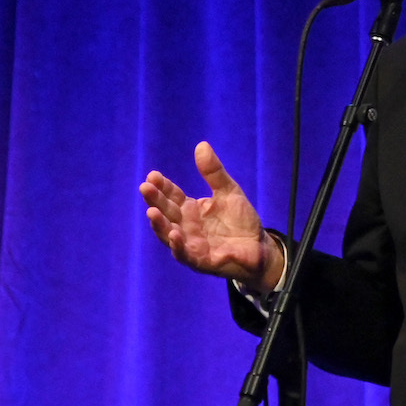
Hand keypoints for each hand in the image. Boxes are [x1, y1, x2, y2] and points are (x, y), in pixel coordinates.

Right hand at [139, 141, 283, 292]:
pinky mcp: (201, 260)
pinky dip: (178, 246)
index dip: (161, 187)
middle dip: (155, 201)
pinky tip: (173, 235)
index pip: (171, 196)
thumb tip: (201, 145)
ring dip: (159, 224)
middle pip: (166, 213)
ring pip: (168, 235)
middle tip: (145, 187)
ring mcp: (191, 244)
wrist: (260, 247)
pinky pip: (185, 255)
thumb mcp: (229, 191)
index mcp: (190, 210)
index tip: (152, 175)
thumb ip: (214, 172)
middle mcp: (186, 227)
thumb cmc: (241, 220)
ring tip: (152, 211)